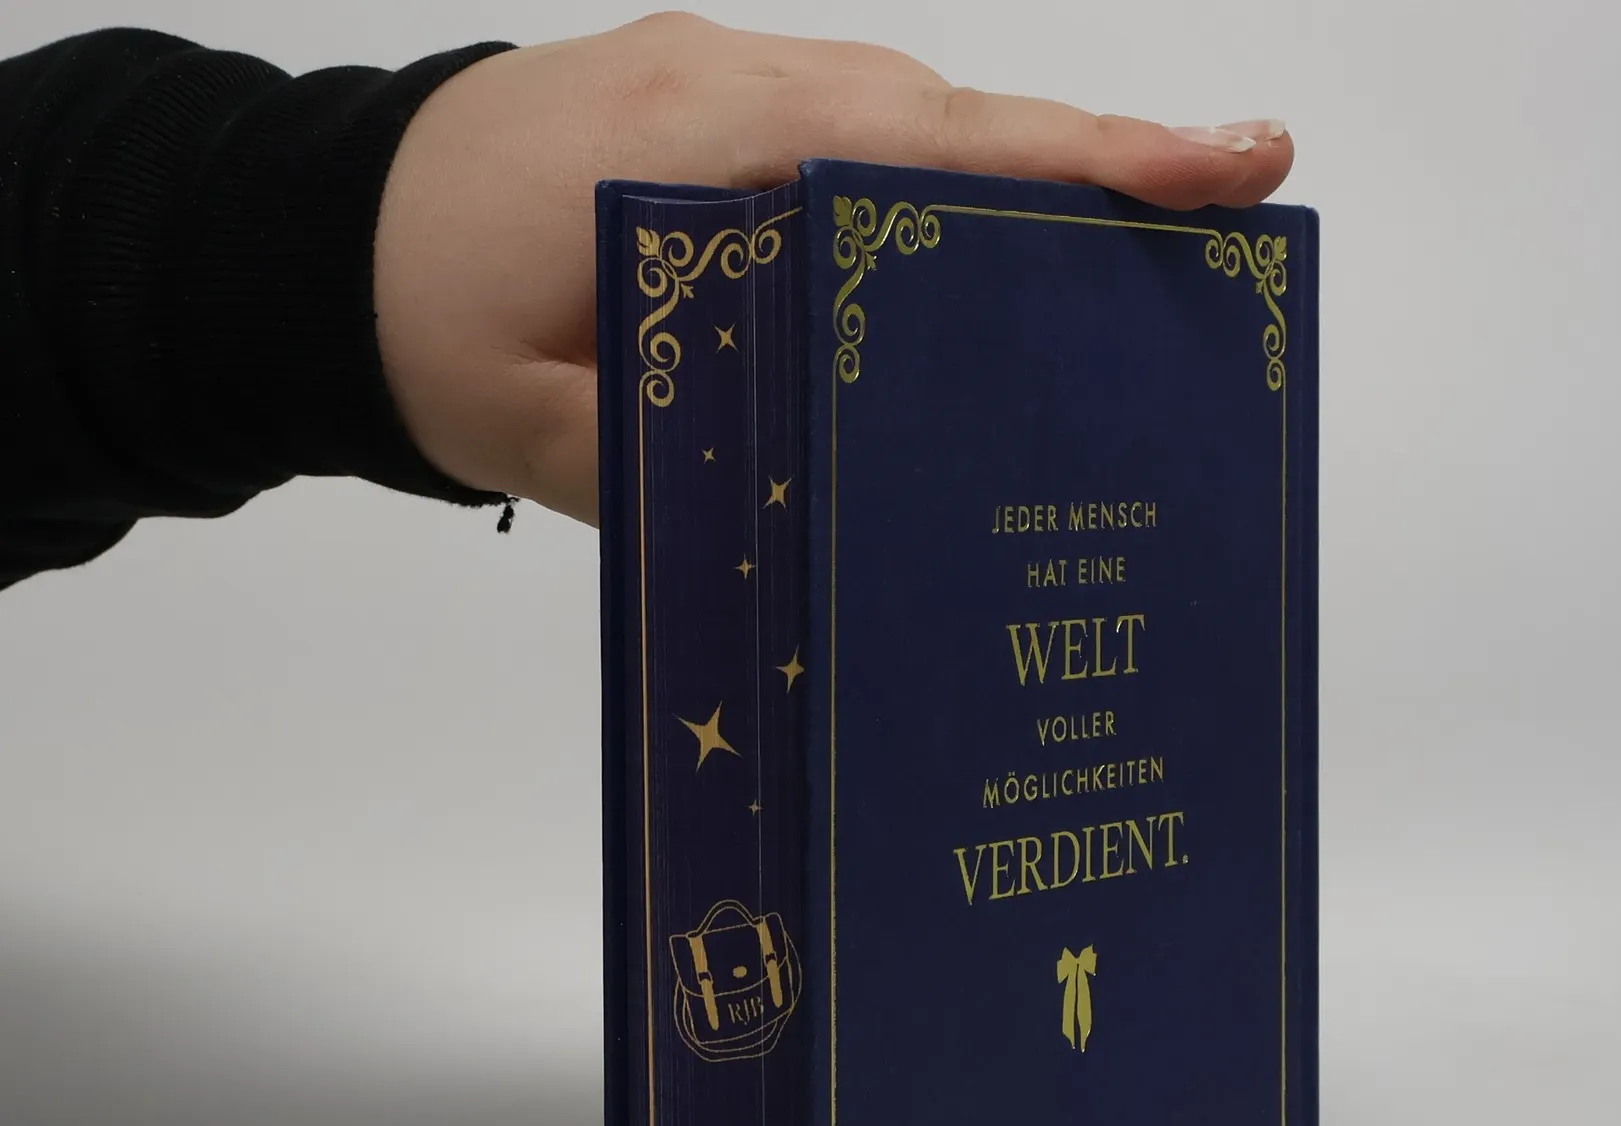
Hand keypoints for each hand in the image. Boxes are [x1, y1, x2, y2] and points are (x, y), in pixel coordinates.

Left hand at [373, 11, 1293, 523]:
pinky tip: (1002, 248)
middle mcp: (727, 84)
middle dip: (1099, 158)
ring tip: (1157, 231)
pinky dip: (950, 179)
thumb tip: (821, 487)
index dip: (1073, 164)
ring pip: (914, 118)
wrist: (319, 243)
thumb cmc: (419, 320)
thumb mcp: (535, 423)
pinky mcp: (715, 118)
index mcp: (696, 137)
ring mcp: (722, 87)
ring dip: (1031, 169)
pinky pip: (861, 136)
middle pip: (950, 114)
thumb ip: (675, 453)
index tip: (1215, 167)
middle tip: (1243, 195)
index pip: (924, 142)